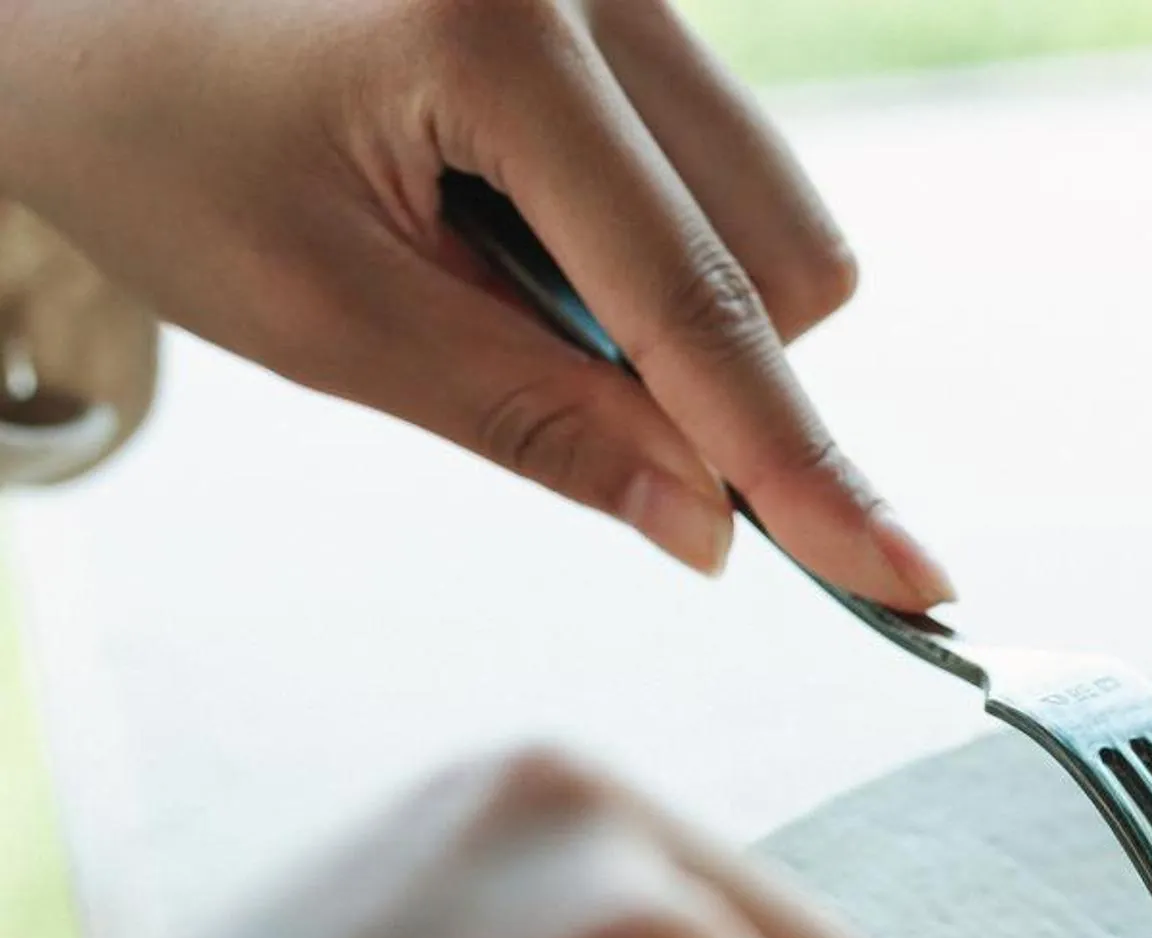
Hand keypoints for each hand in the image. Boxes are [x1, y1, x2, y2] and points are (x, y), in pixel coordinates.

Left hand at [0, 0, 950, 603]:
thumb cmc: (158, 139)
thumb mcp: (325, 317)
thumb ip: (538, 422)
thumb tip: (711, 529)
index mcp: (493, 26)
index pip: (695, 304)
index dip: (797, 468)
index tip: (907, 582)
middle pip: (787, 257)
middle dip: (716, 375)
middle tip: (533, 365)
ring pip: (776, 212)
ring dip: (684, 306)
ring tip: (498, 262)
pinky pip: (726, 162)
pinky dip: (656, 240)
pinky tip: (519, 210)